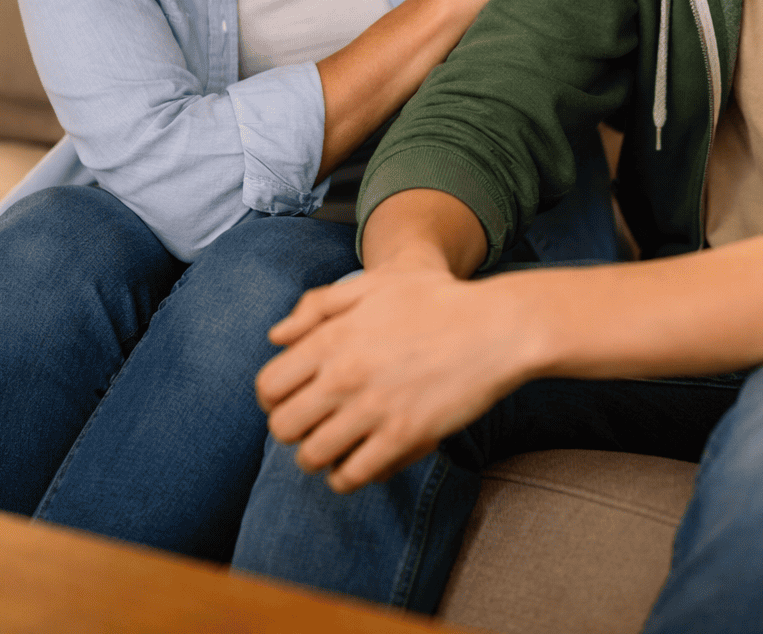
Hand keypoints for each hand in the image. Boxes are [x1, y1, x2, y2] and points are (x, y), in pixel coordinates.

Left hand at [255, 263, 537, 492]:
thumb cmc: (434, 301)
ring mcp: (373, 409)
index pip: (268, 387)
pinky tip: (361, 459)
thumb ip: (318, 306)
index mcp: (332, 338)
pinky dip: (348, 475)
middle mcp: (344, 376)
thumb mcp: (372, 285)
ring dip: (317, 455)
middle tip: (314, 423)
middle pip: (283, 427)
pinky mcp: (403, 438)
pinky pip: (352, 476)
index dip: (274, 398)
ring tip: (336, 444)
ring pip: (312, 457)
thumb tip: (276, 337)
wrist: (494, 327)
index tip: (294, 398)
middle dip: (292, 429)